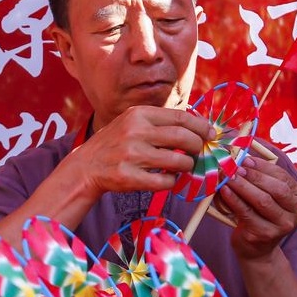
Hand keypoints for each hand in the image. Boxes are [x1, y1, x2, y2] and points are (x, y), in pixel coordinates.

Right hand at [62, 105, 212, 198]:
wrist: (86, 166)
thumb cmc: (115, 143)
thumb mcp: (132, 122)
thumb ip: (159, 122)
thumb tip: (197, 126)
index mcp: (139, 114)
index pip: (181, 117)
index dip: (201, 126)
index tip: (210, 134)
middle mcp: (136, 132)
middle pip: (184, 137)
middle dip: (198, 146)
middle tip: (199, 152)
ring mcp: (132, 155)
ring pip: (179, 161)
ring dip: (187, 166)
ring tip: (183, 167)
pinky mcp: (129, 177)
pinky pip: (165, 181)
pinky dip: (172, 181)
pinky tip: (167, 178)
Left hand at [218, 154, 296, 260]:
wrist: (257, 250)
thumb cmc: (260, 216)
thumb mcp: (266, 196)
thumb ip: (260, 179)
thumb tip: (241, 158)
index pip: (282, 177)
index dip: (263, 166)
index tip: (245, 159)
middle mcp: (296, 212)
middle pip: (276, 189)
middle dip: (254, 175)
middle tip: (235, 167)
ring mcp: (282, 225)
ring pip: (262, 201)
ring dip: (243, 186)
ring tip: (228, 176)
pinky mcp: (265, 234)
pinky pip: (247, 213)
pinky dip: (234, 200)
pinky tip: (225, 191)